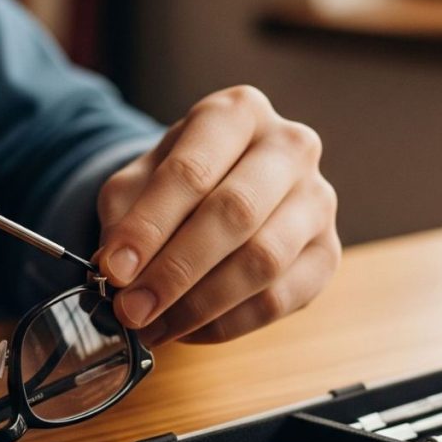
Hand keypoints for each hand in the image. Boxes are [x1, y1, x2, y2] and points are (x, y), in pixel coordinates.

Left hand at [96, 86, 338, 345]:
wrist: (223, 183)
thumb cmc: (179, 177)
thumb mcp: (139, 180)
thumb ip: (124, 217)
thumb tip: (117, 271)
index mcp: (238, 112)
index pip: (192, 171)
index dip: (149, 226)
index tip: (114, 270)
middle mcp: (289, 147)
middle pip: (235, 213)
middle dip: (176, 270)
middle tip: (133, 308)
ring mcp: (317, 200)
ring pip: (262, 261)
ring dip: (200, 304)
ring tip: (154, 325)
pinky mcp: (327, 253)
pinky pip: (280, 299)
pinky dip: (227, 323)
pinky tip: (188, 329)